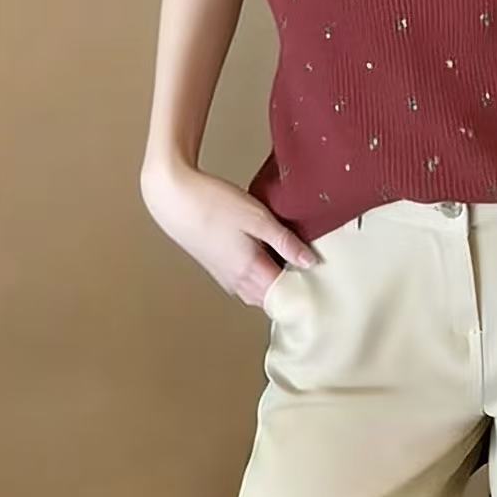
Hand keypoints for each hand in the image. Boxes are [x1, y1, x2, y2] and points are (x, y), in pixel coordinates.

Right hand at [139, 162, 317, 309]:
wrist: (174, 199)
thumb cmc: (215, 204)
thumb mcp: (257, 218)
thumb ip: (285, 242)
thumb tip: (311, 263)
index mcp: (249, 271)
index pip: (284, 296)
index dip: (304, 291)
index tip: (322, 279)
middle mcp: (236, 281)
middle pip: (271, 297)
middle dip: (290, 290)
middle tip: (312, 272)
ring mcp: (224, 275)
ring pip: (256, 290)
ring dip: (274, 282)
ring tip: (292, 262)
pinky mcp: (216, 265)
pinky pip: (244, 281)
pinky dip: (259, 275)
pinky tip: (267, 253)